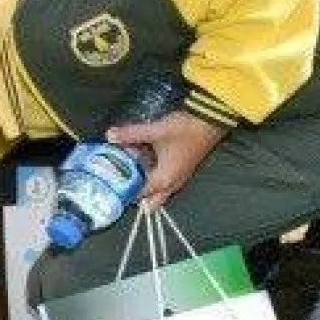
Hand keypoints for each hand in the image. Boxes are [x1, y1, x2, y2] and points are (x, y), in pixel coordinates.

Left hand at [106, 110, 227, 208]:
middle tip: (117, 181)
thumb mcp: (156, 131)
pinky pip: (162, 179)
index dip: (123, 191)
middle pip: (150, 199)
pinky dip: (150, 175)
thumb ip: (131, 134)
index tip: (107, 184)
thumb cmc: (186, 129)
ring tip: (125, 171)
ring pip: (157, 189)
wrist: (212, 120)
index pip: (138, 194)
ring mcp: (178, 177)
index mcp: (164, 180)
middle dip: (134, 193)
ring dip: (142, 183)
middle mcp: (171, 183)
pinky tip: (141, 161)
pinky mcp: (181, 168)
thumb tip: (109, 135)